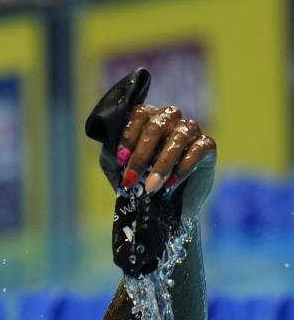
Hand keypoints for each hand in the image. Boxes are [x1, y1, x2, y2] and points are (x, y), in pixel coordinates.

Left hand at [116, 104, 216, 218]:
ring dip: (162, 164)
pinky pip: (197, 149)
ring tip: (151, 187)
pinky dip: (182, 168)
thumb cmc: (140, 181)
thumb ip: (112, 157)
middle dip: (141, 155)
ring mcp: (190, 130)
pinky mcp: (207, 145)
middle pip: (157, 125)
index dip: (129, 135)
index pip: (140, 114)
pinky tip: (170, 184)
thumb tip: (115, 153)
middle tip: (131, 180)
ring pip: (178, 137)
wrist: (166, 205)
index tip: (120, 160)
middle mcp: (170, 120)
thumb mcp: (118, 170)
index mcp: (148, 119)